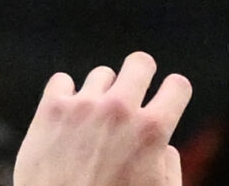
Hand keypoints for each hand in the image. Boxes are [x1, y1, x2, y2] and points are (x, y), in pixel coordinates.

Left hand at [13, 53, 190, 185]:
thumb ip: (168, 166)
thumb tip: (163, 146)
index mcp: (151, 131)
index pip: (177, 86)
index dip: (175, 93)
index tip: (169, 97)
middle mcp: (118, 110)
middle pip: (139, 63)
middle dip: (142, 75)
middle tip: (136, 89)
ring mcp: (82, 106)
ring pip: (102, 74)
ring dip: (103, 92)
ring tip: (98, 118)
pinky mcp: (51, 109)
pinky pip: (62, 80)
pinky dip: (67, 94)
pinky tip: (69, 115)